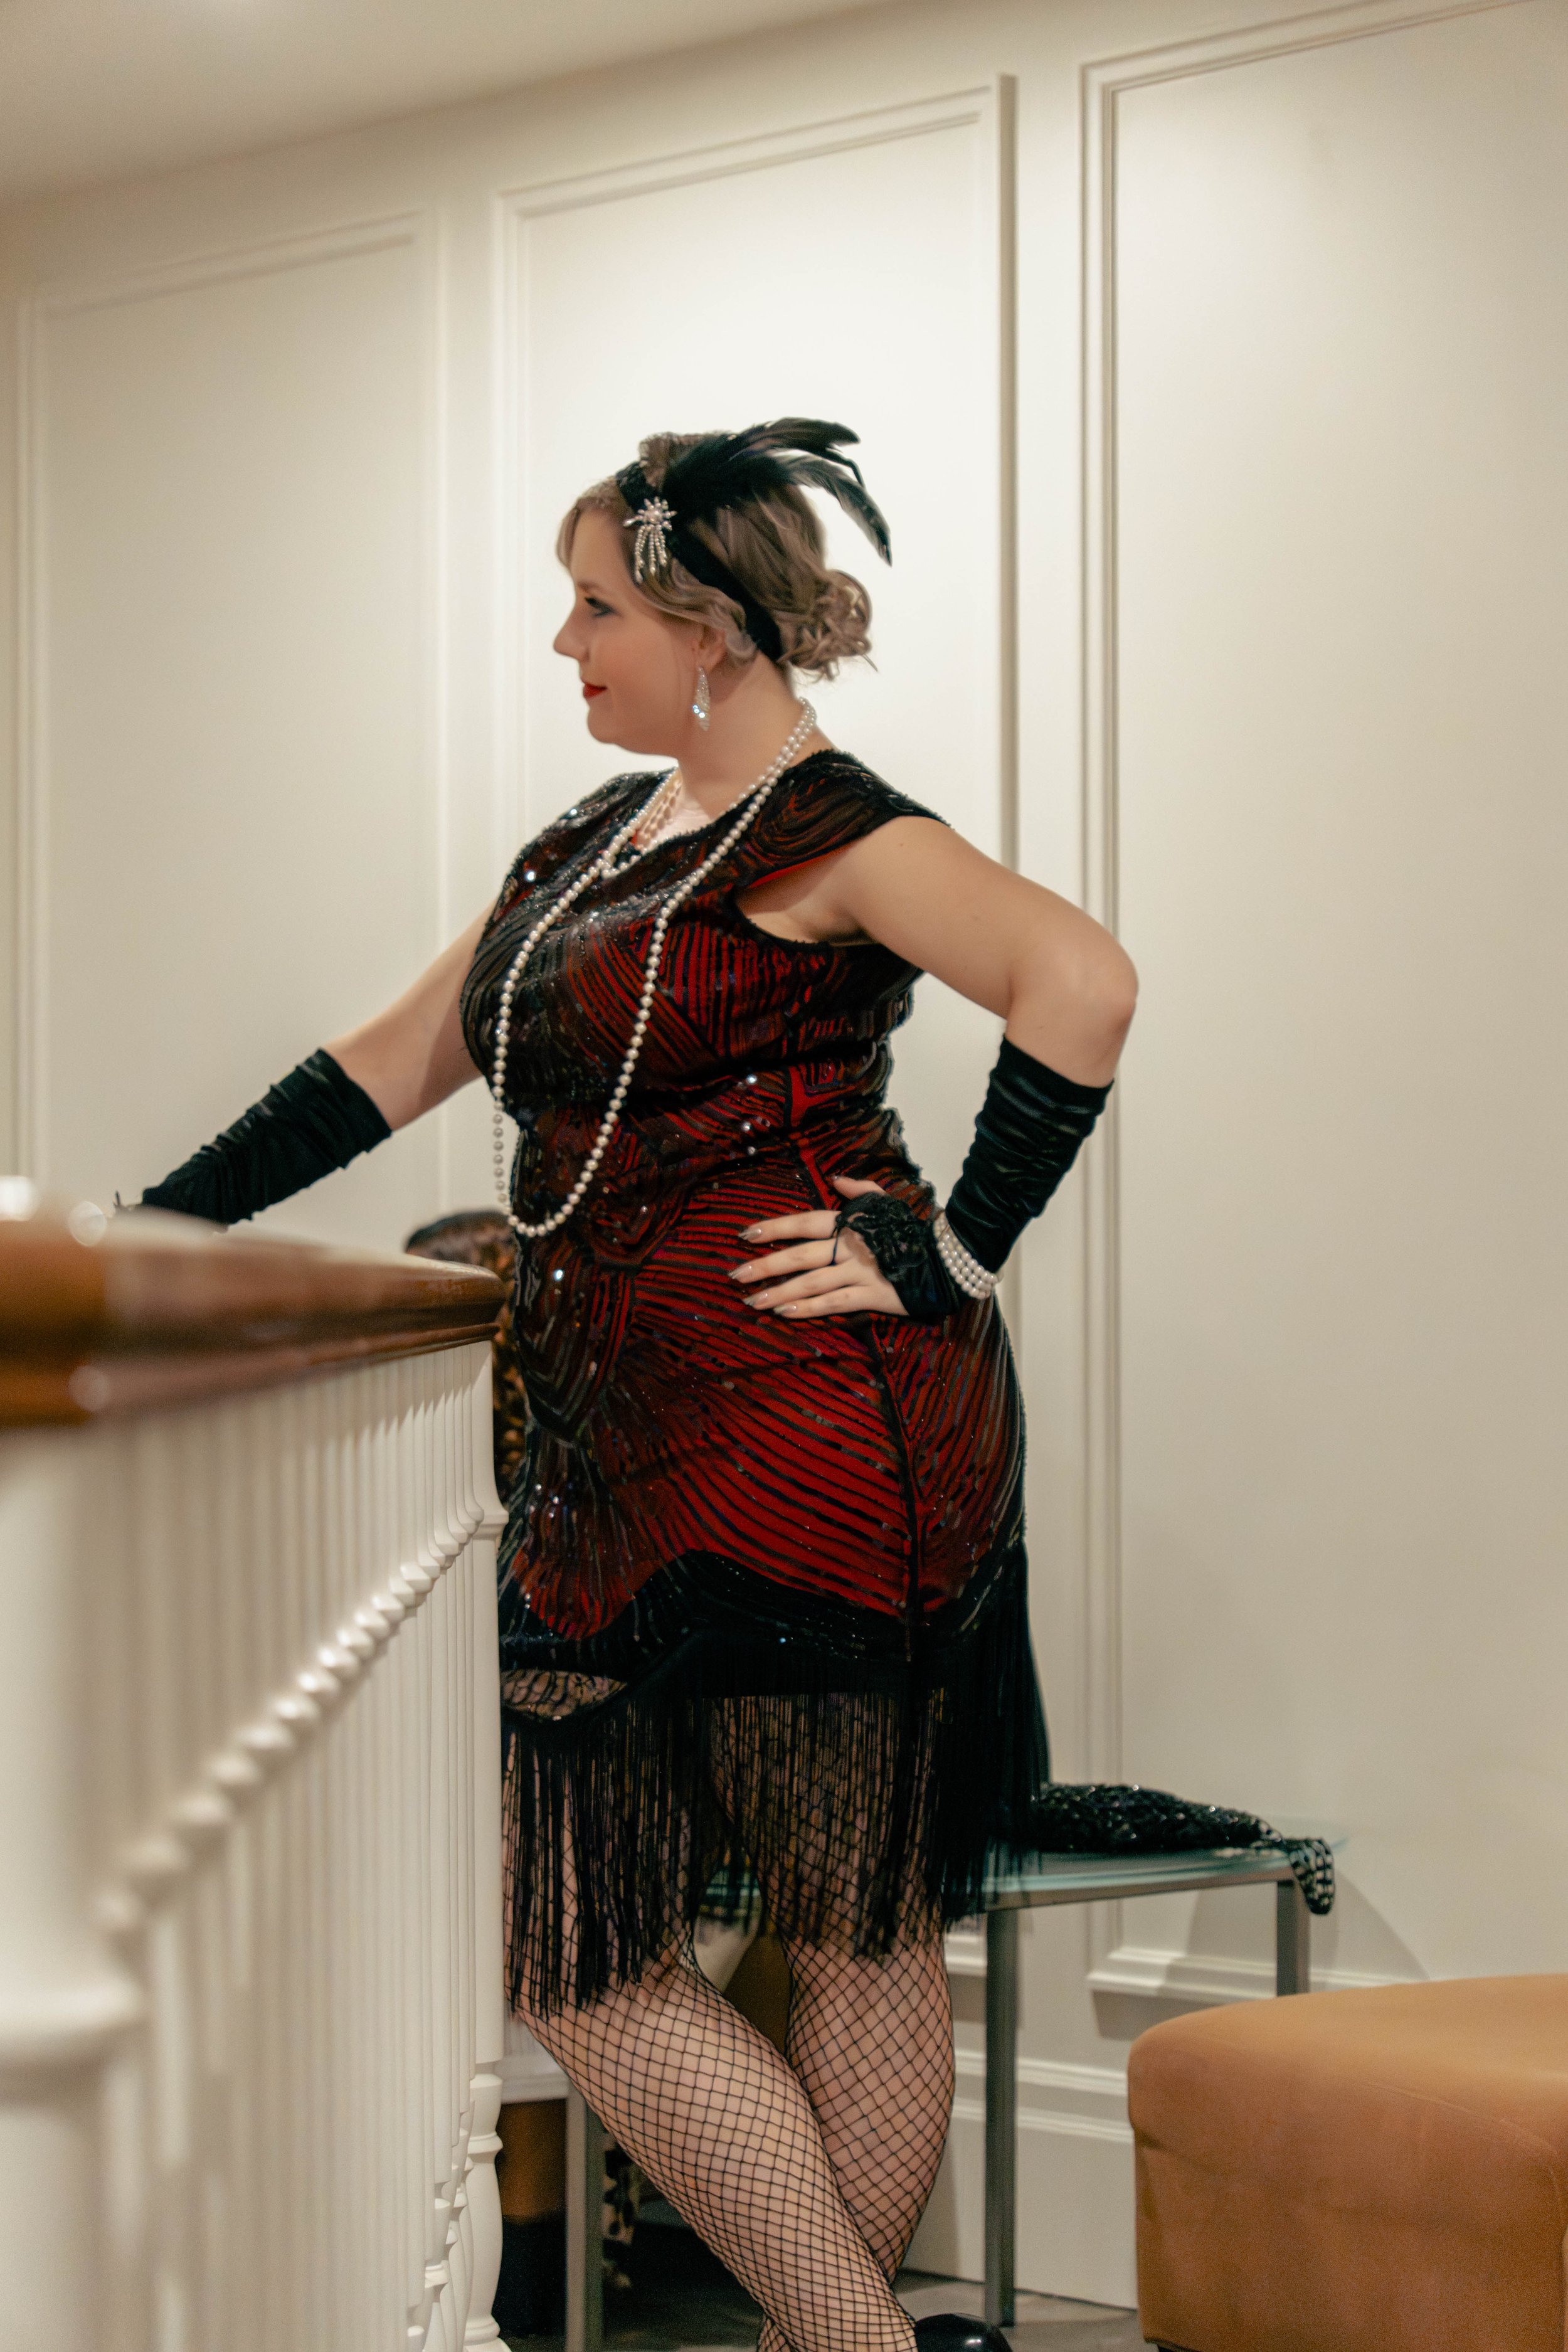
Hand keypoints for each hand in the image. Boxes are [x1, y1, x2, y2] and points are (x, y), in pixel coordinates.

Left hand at [727, 1174, 907, 1320]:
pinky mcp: (871, 1295)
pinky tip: (784, 1314)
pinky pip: (834, 1303)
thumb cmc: (910, 1231)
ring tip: (752, 1301)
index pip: (803, 1222)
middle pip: (799, 1255)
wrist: (945, 1258)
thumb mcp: (885, 1202)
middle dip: (764, 1265)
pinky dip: (807, 1309)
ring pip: (811, 1282)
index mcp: (849, 1222)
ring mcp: (859, 1271)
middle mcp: (849, 1246)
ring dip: (779, 1292)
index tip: (745, 1235)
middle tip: (735, 1275)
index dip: (774, 1228)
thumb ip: (858, 1190)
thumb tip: (835, 1180)